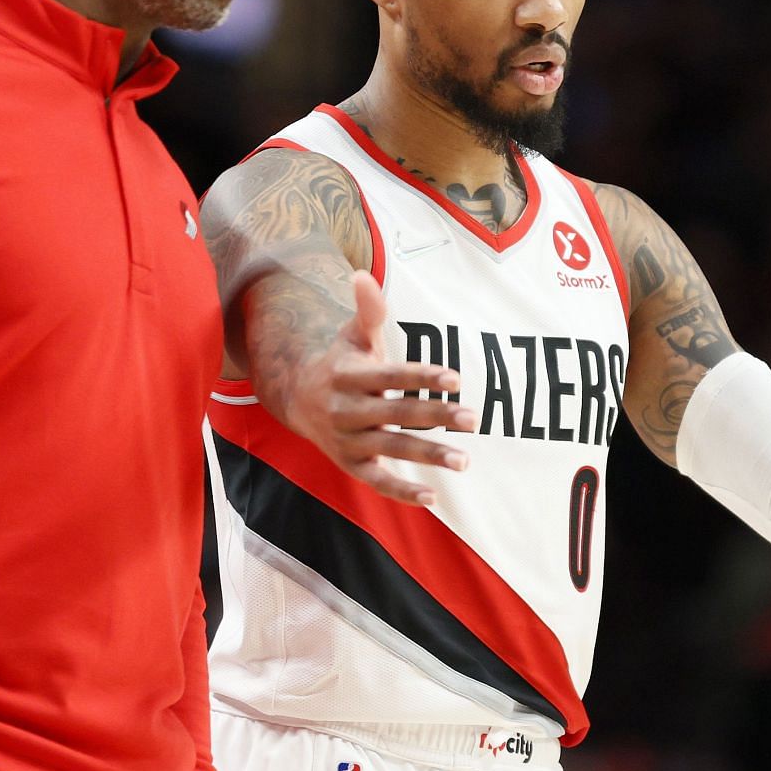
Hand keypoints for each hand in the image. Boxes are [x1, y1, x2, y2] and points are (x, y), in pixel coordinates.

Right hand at [286, 271, 475, 505]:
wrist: (296, 398)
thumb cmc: (340, 362)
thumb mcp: (351, 336)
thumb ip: (367, 311)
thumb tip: (362, 274)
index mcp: (350, 374)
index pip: (391, 376)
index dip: (422, 377)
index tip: (456, 379)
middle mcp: (348, 409)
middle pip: (397, 413)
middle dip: (436, 416)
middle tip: (474, 418)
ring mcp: (348, 440)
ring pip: (392, 449)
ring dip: (428, 455)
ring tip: (465, 461)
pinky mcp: (351, 464)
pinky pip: (378, 481)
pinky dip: (402, 491)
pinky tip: (433, 496)